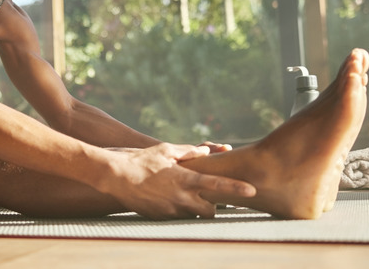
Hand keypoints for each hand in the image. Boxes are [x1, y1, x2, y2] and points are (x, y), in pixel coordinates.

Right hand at [101, 143, 254, 219]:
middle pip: (211, 211)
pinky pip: (176, 217)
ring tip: (180, 195)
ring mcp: (171, 210)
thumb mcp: (166, 151)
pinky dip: (177, 210)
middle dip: (211, 206)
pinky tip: (165, 198)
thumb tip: (205, 150)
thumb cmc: (141, 159)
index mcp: (186, 179)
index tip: (252, 191)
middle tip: (206, 197)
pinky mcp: (161, 217)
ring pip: (193, 216)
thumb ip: (188, 152)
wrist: (116, 176)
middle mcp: (182, 198)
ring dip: (193, 208)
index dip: (236, 188)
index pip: (218, 185)